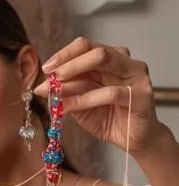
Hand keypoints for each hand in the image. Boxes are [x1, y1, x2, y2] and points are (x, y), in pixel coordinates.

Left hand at [35, 37, 162, 154]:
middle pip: (95, 50)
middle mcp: (125, 62)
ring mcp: (136, 75)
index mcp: (111, 59)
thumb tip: (43, 85)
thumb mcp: (81, 103)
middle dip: (68, 62)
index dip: (64, 54)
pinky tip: (67, 107)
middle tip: (50, 76)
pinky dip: (84, 99)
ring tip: (55, 91)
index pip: (86, 46)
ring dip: (74, 75)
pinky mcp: (141, 94)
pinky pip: (110, 92)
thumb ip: (67, 91)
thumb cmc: (109, 118)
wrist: (133, 140)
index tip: (46, 69)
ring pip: (102, 62)